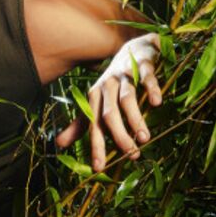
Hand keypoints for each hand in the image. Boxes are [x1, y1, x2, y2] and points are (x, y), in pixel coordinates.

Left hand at [55, 33, 161, 171]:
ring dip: (135, 118)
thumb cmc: (113, 82)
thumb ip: (80, 124)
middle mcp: (106, 87)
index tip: (99, 168)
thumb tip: (58, 145)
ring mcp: (124, 76)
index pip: (93, 126)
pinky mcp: (142, 66)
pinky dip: (151, 89)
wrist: (132, 48)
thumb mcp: (95, 102)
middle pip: (109, 114)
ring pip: (127, 99)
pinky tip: (157, 102)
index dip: (96, 147)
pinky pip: (147, 78)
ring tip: (145, 138)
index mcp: (94, 98)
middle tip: (131, 155)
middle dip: (119, 135)